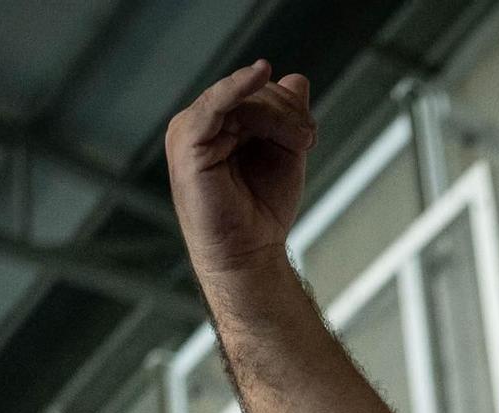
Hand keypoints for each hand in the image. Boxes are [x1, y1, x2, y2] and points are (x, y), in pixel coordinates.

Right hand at [165, 59, 315, 279]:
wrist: (249, 252)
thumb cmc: (263, 208)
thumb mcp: (284, 152)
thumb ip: (287, 116)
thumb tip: (296, 78)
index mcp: (218, 123)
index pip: (254, 92)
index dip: (287, 104)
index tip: (311, 134)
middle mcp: (200, 122)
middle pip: (250, 92)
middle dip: (287, 112)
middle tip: (308, 141)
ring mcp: (189, 130)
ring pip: (242, 99)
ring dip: (279, 117)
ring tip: (300, 145)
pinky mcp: (187, 144)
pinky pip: (213, 105)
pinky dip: (237, 88)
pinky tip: (260, 74)